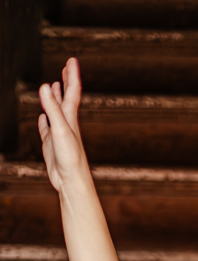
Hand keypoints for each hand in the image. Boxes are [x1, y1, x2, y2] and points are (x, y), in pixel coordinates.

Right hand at [38, 57, 87, 191]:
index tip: (71, 59)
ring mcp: (58, 134)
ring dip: (55, 98)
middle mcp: (66, 124)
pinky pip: (47, 128)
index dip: (72, 75)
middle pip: (66, 98)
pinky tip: (43, 117)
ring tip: (54, 86)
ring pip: (57, 111)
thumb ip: (53, 109)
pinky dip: (45, 120)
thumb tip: (46, 85)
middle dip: (66, 81)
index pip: (72, 91)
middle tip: (66, 67)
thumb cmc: (70, 158)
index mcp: (70, 118)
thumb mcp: (61, 130)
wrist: (71, 182)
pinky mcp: (51, 145)